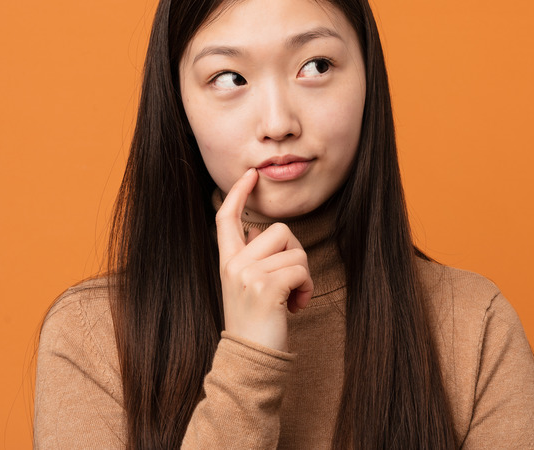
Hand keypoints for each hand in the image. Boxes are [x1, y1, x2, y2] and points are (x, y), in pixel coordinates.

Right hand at [215, 168, 313, 351]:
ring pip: (295, 250)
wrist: (250, 359)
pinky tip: (295, 307)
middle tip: (289, 283)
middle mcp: (234, 263)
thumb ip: (255, 260)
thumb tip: (272, 233)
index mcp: (228, 261)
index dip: (239, 194)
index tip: (251, 175)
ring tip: (291, 298)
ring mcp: (247, 274)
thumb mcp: (248, 287)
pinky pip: (301, 270)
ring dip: (303, 275)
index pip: (227, 218)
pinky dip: (306, 289)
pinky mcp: (265, 287)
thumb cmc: (258, 322)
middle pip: (279, 230)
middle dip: (295, 253)